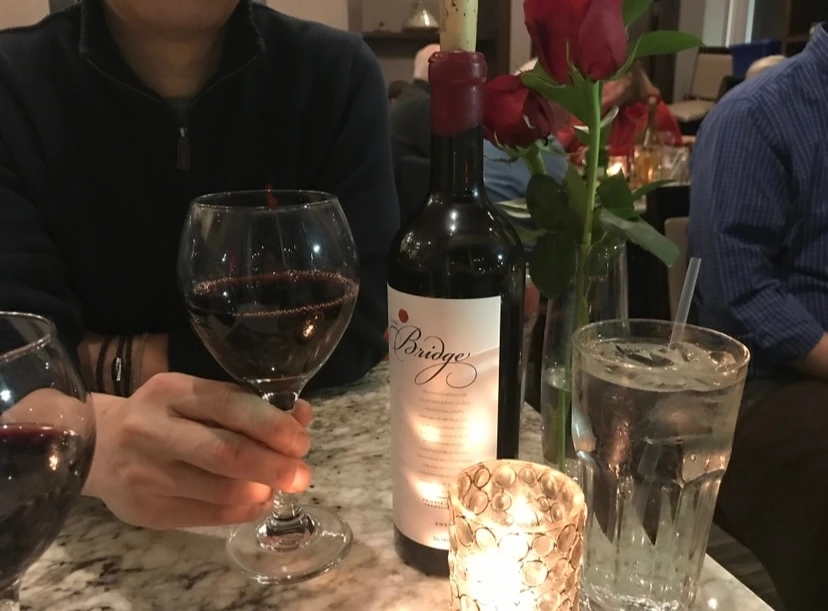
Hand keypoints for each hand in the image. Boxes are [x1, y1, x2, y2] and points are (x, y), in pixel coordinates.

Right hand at [83, 373, 312, 529]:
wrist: (94, 447)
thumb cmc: (161, 415)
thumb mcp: (197, 397)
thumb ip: (247, 405)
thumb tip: (302, 416)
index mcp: (172, 391)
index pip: (232, 406)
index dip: (274, 427)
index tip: (301, 442)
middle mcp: (154, 430)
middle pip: (227, 453)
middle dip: (274, 466)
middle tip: (302, 476)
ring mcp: (147, 474)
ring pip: (221, 491)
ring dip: (260, 491)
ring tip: (276, 487)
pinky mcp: (146, 510)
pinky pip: (209, 516)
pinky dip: (242, 511)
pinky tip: (255, 501)